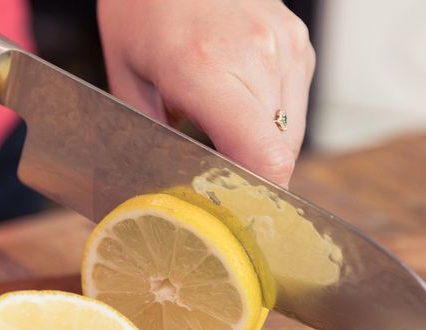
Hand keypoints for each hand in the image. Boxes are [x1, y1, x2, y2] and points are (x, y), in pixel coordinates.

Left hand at [98, 0, 315, 186]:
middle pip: (279, 154)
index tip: (235, 213)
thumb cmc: (143, 6)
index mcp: (206, 68)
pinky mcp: (299, 41)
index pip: (264, 157)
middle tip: (218, 178)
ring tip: (225, 131)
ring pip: (292, 132)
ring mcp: (285, 44)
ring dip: (263, 146)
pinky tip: (239, 102)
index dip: (256, 197)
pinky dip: (272, 117)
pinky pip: (295, 103)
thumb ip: (152, 138)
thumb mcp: (126, 77)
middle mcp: (257, 55)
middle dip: (251, 174)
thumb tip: (169, 191)